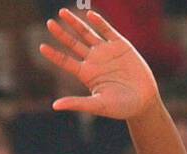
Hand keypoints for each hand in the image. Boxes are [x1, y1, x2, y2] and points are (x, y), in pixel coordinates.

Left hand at [40, 8, 158, 120]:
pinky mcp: (120, 45)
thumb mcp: (98, 106)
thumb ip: (77, 103)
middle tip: (49, 23)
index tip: (41, 47)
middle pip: (73, 44)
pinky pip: (107, 30)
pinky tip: (90, 15)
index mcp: (87, 74)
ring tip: (62, 13)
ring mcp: (106, 51)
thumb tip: (55, 106)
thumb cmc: (121, 108)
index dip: (54, 54)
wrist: (144, 101)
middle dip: (61, 34)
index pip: (66, 62)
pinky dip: (99, 22)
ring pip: (87, 33)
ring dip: (75, 23)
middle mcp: (94, 61)